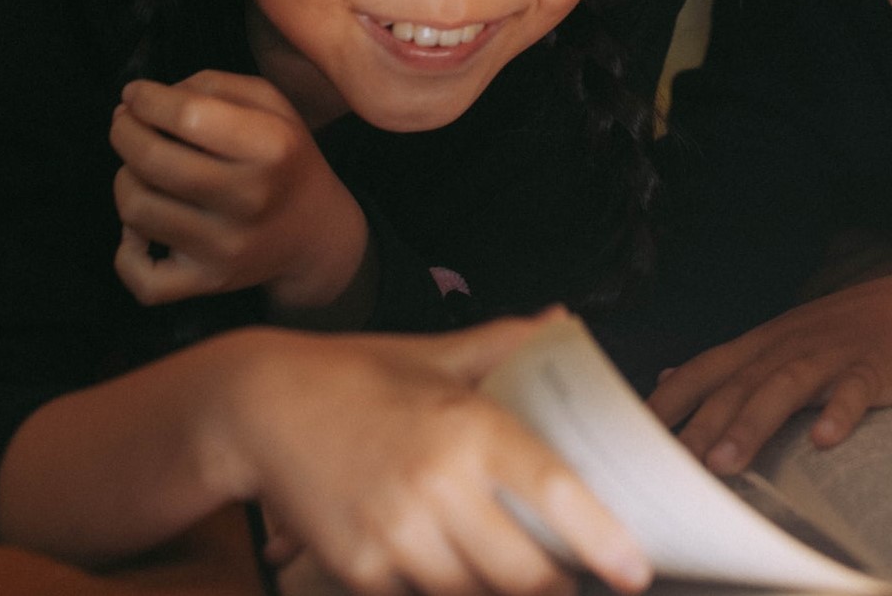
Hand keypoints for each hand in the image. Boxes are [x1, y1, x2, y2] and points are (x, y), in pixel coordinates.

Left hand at [111, 70, 367, 309]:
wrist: (316, 234)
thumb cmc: (285, 159)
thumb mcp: (271, 104)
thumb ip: (211, 85)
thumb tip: (143, 100)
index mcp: (271, 146)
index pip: (186, 114)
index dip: (146, 98)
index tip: (136, 94)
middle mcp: (250, 198)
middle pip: (151, 159)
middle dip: (124, 132)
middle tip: (126, 124)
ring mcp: (227, 246)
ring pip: (135, 208)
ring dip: (125, 180)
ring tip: (141, 171)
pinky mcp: (208, 282)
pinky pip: (140, 276)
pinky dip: (126, 249)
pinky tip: (142, 228)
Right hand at [210, 316, 652, 595]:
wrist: (256, 407)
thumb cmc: (355, 376)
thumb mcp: (433, 353)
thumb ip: (504, 345)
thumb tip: (562, 323)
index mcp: (468, 426)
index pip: (555, 493)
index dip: (602, 540)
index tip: (635, 569)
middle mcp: (437, 485)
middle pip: (525, 571)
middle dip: (556, 583)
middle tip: (574, 576)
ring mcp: (395, 534)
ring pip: (475, 595)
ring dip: (498, 589)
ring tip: (512, 569)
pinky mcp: (359, 569)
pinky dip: (442, 588)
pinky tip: (443, 563)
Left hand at [647, 269, 891, 474]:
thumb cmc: (847, 332)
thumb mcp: (780, 340)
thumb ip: (725, 365)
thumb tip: (666, 377)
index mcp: (762, 345)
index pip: (702, 371)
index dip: (668, 403)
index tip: (632, 436)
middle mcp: (789, 347)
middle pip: (736, 387)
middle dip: (700, 426)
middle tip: (669, 466)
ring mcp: (831, 355)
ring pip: (784, 388)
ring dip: (752, 425)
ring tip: (726, 463)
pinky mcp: (875, 368)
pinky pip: (855, 392)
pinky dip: (840, 414)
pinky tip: (826, 441)